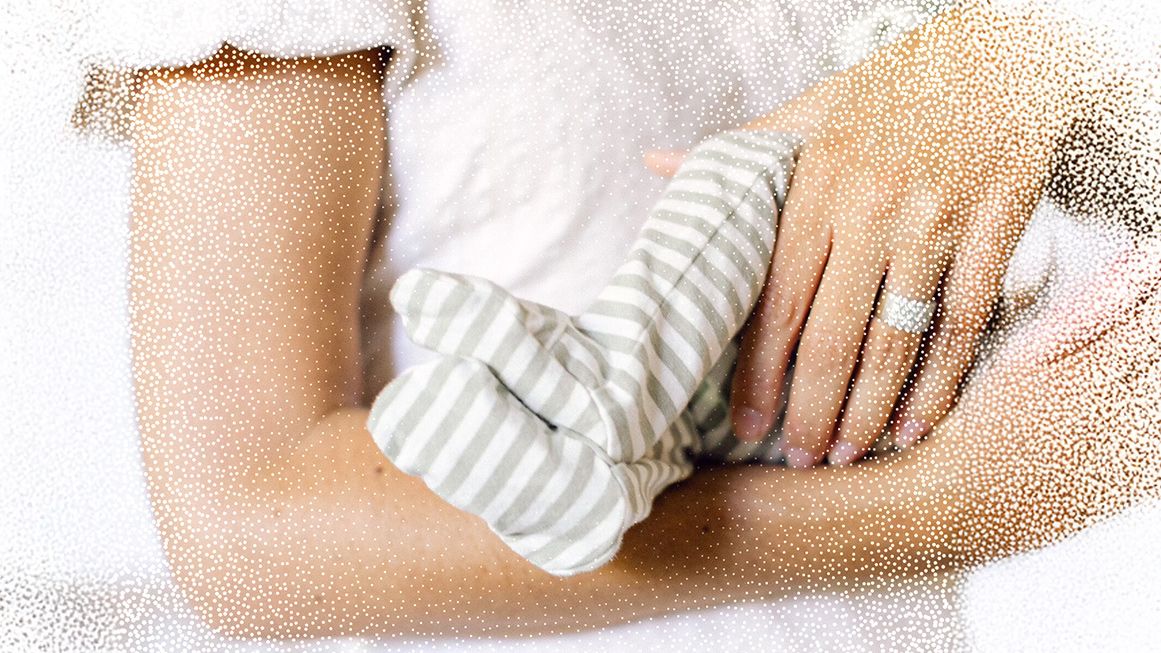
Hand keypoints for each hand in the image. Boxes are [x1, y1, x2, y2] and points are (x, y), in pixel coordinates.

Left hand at [646, 5, 1080, 465]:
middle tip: (794, 458)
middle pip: (830, 337)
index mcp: (815, 185)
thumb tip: (655, 161)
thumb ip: (743, 150)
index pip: (775, 301)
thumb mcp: (813, 105)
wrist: (1005, 51)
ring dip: (867, 413)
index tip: (745, 424)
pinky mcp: (994, 231)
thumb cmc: (897, 86)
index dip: (758, 374)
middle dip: (808, 410)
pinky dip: (940, 384)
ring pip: (893, 343)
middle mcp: (869, 210)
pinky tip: (917, 425)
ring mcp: (934, 225)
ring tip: (843, 455)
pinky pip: (962, 325)